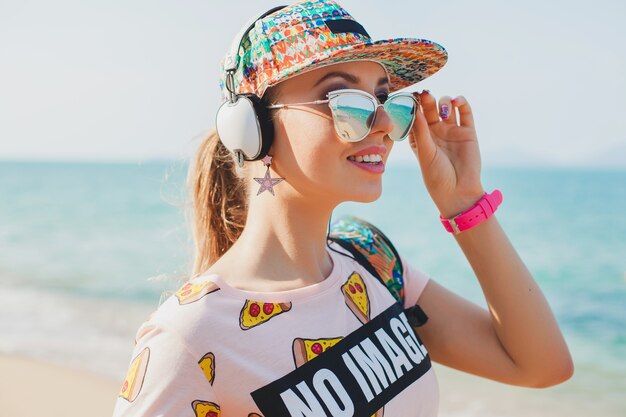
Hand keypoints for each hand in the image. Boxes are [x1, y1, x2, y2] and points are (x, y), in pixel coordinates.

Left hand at [409, 91, 484, 217]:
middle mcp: (435, 132)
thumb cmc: (436, 176)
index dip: (413, 106)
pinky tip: (457, 101)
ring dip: (444, 102)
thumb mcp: (425, 153)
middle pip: (430, 109)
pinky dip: (461, 103)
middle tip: (424, 94)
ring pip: (446, 107)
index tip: (410, 97)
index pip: (415, 116)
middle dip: (427, 100)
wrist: (458, 191)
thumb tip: (416, 110)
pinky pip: (465, 112)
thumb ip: (421, 131)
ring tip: (443, 109)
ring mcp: (451, 130)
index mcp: (420, 137)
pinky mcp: (467, 131)